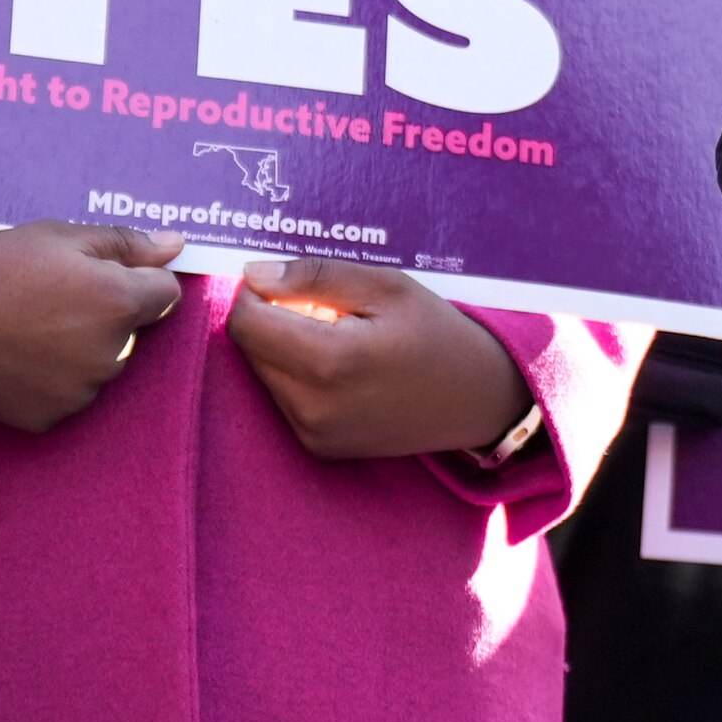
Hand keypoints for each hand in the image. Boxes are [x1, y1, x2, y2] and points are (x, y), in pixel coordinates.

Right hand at [0, 221, 186, 432]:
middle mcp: (110, 354)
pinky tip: (19, 354)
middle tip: (53, 294)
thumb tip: (177, 246)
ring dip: (83, 346)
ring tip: (29, 324)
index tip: (103, 273)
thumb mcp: (58, 237)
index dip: (139, 278)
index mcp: (118, 303)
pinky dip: (54, 376)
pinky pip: (71, 392)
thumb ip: (126, 243)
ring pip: (103, 363)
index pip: (166, 293)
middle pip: (134, 331)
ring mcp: (80, 392)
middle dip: (109, 312)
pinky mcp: (50, 418)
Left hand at [226, 261, 532, 460]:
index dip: (254, 293)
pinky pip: (283, 400)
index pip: (244, 323)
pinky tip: (343, 368)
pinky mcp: (318, 448)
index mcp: (328, 361)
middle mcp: (312, 407)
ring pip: (263, 375)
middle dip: (272, 320)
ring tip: (339, 337)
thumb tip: (253, 274)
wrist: (476, 399)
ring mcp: (313, 434)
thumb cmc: (436, 333)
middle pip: (249, 350)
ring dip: (284, 349)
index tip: (287, 280)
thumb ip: (314, 276)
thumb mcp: (385, 285)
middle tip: (324, 308)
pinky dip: (299, 376)